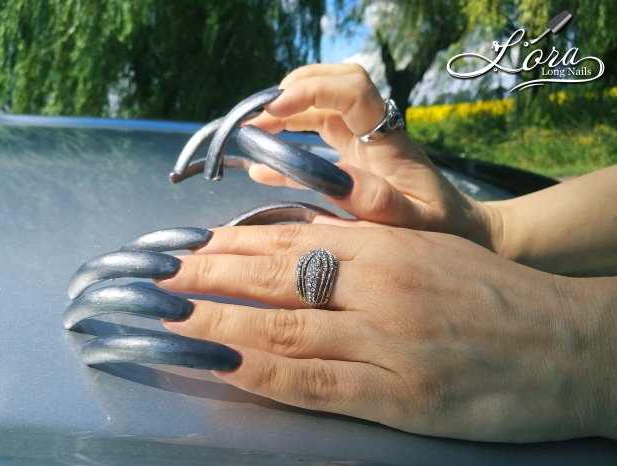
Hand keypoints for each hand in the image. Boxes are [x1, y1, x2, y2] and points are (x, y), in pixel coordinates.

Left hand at [157, 223, 616, 441]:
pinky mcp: (402, 399)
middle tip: (151, 276)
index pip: (287, 242)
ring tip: (163, 317)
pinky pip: (315, 384)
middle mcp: (380, 289)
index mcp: (387, 249)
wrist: (572, 344)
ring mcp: (388, 345)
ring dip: (214, 324)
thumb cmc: (495, 295)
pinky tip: (219, 368)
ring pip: (282, 330)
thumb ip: (363, 252)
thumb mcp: (427, 253)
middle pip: (273, 279)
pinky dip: (259, 375)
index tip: (182, 247)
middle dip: (204, 277)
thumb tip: (293, 250)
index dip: (226, 247)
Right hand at [248, 64, 499, 248]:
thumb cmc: (443, 227)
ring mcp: (361, 145)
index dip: (312, 89)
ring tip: (251, 136)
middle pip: (331, 86)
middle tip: (257, 119)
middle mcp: (373, 133)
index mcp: (388, 140)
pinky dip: (287, 150)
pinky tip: (261, 170)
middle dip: (291, 92)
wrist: (459, 229)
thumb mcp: (416, 222)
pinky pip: (314, 144)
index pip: (352, 90)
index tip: (274, 109)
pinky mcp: (352, 161)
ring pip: (319, 110)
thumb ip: (380, 203)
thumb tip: (336, 180)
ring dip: (284, 117)